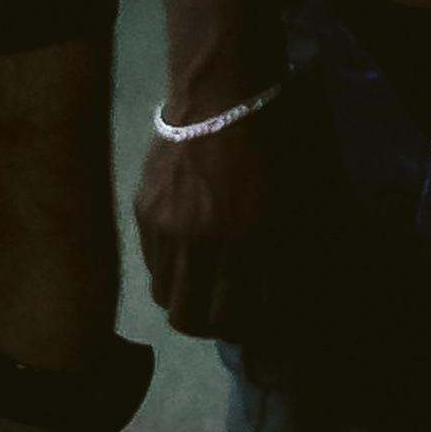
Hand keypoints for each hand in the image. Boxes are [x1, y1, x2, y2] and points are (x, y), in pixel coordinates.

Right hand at [137, 112, 268, 339]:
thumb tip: (269, 294)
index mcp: (239, 243)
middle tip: (221, 317)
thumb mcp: (288, 205)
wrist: (221, 102)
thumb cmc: (270, 148)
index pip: (227, 315)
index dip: (238, 329)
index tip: (248, 325)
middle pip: (184, 317)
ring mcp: (162, 230)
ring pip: (161, 294)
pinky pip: (149, 262)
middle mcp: (195, 244)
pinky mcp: (142, 213)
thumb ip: (276, 255)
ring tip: (201, 287)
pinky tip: (185, 256)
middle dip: (204, 326)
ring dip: (182, 298)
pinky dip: (167, 269)